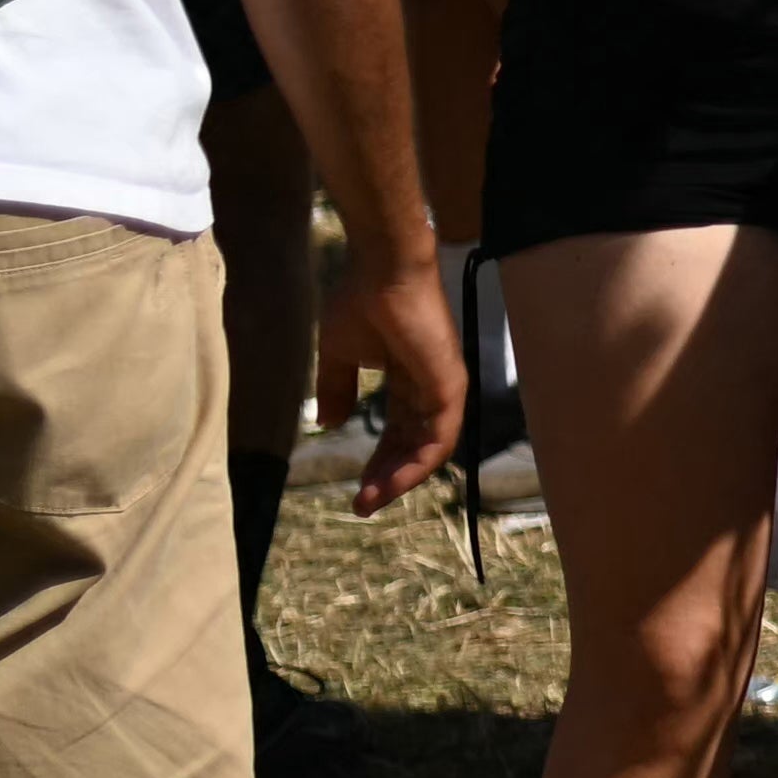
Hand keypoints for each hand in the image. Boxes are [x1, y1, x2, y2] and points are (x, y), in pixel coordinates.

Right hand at [318, 242, 463, 515]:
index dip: (378, 461)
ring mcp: (445, 388)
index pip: (397, 432)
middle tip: (362, 505)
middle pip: (412, 446)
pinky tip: (395, 482)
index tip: (356, 490)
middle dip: (387, 477)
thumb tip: (327, 424)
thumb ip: (337, 390)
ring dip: (401, 478)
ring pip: (429, 448)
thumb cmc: (360, 302)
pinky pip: (440, 436)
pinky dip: (419, 463)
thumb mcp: (339, 356)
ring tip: (372, 501)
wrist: (380, 271)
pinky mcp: (451, 385)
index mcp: (408, 381)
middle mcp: (431, 389)